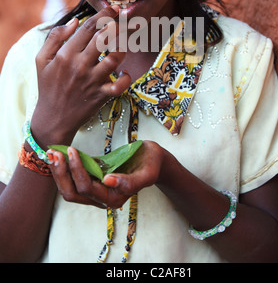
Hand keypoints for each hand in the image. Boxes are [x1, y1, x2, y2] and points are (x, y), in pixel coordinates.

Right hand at [31, 6, 130, 148]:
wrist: (53, 117)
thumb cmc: (48, 85)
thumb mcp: (42, 59)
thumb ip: (55, 37)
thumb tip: (75, 21)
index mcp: (66, 55)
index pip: (88, 28)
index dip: (103, 15)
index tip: (112, 10)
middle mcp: (80, 66)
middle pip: (104, 38)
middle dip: (117, 25)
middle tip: (124, 20)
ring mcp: (92, 81)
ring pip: (114, 58)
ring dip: (122, 48)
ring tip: (123, 45)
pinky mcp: (101, 95)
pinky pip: (120, 85)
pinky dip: (125, 77)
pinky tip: (123, 72)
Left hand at [47, 141, 165, 208]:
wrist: (154, 160)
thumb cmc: (151, 164)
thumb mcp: (147, 173)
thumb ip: (130, 182)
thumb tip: (108, 181)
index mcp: (113, 198)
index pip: (87, 188)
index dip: (76, 171)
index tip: (73, 151)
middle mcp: (102, 198)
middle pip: (72, 193)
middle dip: (61, 173)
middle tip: (55, 153)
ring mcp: (96, 189)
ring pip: (69, 188)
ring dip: (58, 172)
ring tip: (52, 153)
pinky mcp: (93, 179)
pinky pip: (73, 178)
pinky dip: (64, 168)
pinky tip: (59, 154)